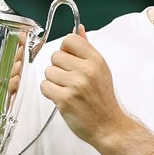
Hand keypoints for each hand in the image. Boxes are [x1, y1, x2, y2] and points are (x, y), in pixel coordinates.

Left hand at [40, 26, 128, 146]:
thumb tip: (79, 28)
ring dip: (54, 82)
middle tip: (71, 81)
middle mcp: (87, 70)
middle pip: (55, 56)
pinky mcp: (65, 99)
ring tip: (67, 90)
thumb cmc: (103, 100)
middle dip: (59, 68)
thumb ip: (87, 49)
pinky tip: (62, 98)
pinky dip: (50, 93)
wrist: (109, 126)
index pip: (70, 40)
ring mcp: (76, 84)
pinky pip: (45, 87)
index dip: (66, 50)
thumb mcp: (101, 70)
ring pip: (48, 72)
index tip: (71, 61)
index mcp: (96, 60)